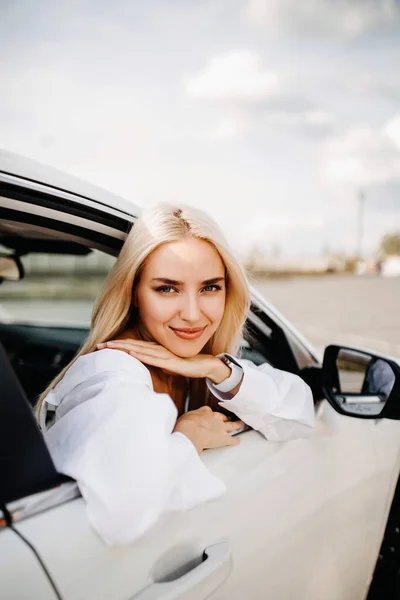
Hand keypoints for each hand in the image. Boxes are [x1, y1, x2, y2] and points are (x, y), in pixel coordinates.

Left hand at [96, 338, 229, 380]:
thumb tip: (147, 367)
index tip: (103, 346)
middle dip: (116, 345)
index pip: (133, 346)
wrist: (207, 366)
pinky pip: (154, 358)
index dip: (118, 345)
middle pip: (133, 346)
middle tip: (98, 345)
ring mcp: (164, 355)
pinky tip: (132, 353)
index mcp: (156, 351)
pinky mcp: (171, 362)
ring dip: (124, 348)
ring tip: (109, 347)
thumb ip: (157, 364)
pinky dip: (141, 355)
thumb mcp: (168, 366)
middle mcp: (158, 350)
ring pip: (140, 350)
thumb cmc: (187, 366)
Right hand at [173, 406, 242, 452]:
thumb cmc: (185, 425)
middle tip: (228, 418)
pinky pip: (232, 439)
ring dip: (236, 425)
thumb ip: (188, 418)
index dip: (210, 415)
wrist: (191, 432)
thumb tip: (185, 421)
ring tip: (240, 424)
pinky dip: (235, 440)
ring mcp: (221, 428)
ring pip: (231, 425)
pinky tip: (238, 441)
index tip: (209, 417)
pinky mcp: (224, 438)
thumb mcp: (185, 417)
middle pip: (222, 417)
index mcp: (205, 411)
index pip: (209, 412)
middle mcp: (215, 417)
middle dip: (225, 418)